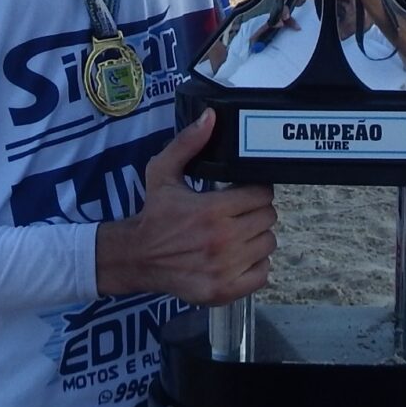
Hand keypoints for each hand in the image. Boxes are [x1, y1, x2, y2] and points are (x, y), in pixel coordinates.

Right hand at [95, 111, 275, 303]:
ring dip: (256, 237)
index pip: (262, 195)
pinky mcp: (225, 290)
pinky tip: (238, 256)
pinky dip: (256, 265)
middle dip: (256, 212)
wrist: (137, 257)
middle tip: (239, 213)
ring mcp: (226, 268)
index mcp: (212, 210)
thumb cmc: (155, 214)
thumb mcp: (162, 172)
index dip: (256, 191)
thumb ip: (188, 143)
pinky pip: (263, 274)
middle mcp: (223, 240)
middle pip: (268, 219)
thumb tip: (209, 116)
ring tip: (237, 233)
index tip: (243, 193)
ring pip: (268, 244)